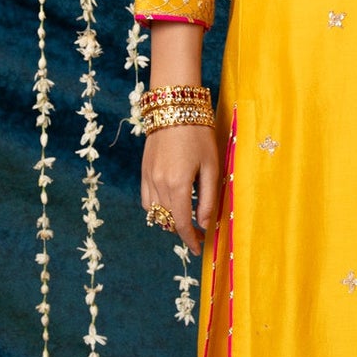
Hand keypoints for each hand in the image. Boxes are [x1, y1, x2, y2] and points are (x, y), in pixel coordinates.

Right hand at [141, 124, 221, 255]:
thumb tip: (204, 223)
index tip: (199, 249)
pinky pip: (147, 200)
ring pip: (155, 213)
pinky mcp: (143, 171)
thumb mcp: (212, 167)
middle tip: (198, 234)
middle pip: (168, 221)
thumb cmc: (199, 134)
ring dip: (170, 221)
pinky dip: (157, 208)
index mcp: (178, 185)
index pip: (183, 224)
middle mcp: (159, 184)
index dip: (191, 240)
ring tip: (186, 218)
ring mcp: (148, 178)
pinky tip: (170, 204)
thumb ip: (208, 198)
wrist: (174, 107)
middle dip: (183, 231)